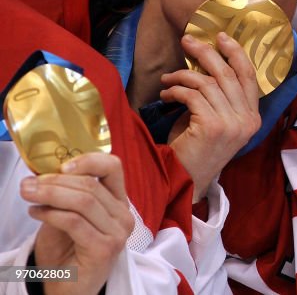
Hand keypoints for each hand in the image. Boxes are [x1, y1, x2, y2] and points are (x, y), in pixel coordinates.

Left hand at [20, 153, 133, 294]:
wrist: (68, 290)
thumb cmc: (68, 254)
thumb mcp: (67, 218)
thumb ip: (67, 198)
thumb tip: (45, 175)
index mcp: (118, 203)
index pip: (113, 168)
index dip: (89, 160)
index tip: (61, 166)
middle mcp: (123, 216)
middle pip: (91, 185)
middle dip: (55, 181)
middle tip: (28, 184)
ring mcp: (117, 233)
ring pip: (83, 201)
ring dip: (50, 195)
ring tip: (28, 196)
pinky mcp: (104, 248)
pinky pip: (75, 222)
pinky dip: (51, 214)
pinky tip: (36, 213)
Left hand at [162, 33, 260, 200]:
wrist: (185, 182)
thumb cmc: (196, 150)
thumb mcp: (216, 120)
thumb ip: (219, 97)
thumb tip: (206, 64)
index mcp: (253, 118)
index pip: (249, 76)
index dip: (236, 53)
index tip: (220, 37)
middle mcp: (247, 120)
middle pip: (229, 74)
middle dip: (207, 53)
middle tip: (188, 40)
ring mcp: (232, 124)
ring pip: (208, 83)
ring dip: (183, 75)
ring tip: (168, 78)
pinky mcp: (213, 126)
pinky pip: (193, 95)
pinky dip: (176, 89)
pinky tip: (166, 93)